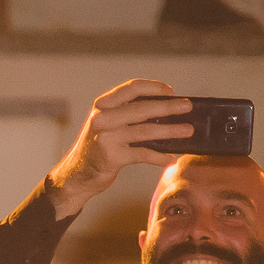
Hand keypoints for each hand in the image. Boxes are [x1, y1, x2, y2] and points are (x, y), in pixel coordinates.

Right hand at [48, 78, 193, 216]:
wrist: (75, 176)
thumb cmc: (97, 148)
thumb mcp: (106, 124)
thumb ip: (126, 113)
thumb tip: (166, 108)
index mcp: (103, 106)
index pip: (132, 88)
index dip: (154, 87)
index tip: (171, 92)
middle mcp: (102, 119)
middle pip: (143, 109)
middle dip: (169, 108)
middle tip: (188, 107)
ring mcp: (106, 138)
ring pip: (146, 131)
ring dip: (171, 131)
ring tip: (188, 131)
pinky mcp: (111, 158)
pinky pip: (142, 154)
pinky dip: (159, 157)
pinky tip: (171, 159)